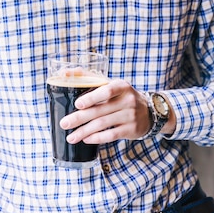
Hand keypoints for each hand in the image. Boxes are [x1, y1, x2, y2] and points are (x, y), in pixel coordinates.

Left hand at [60, 79, 174, 143]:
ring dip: (84, 131)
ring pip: (103, 125)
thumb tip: (64, 72)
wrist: (149, 111)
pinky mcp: (131, 130)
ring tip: (71, 137)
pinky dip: (97, 138)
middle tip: (64, 124)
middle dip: (79, 118)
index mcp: (121, 86)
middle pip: (100, 110)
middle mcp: (127, 100)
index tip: (77, 104)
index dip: (92, 97)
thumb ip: (89, 77)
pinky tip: (86, 139)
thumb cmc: (122, 96)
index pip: (107, 90)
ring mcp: (130, 116)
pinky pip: (111, 135)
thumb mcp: (111, 84)